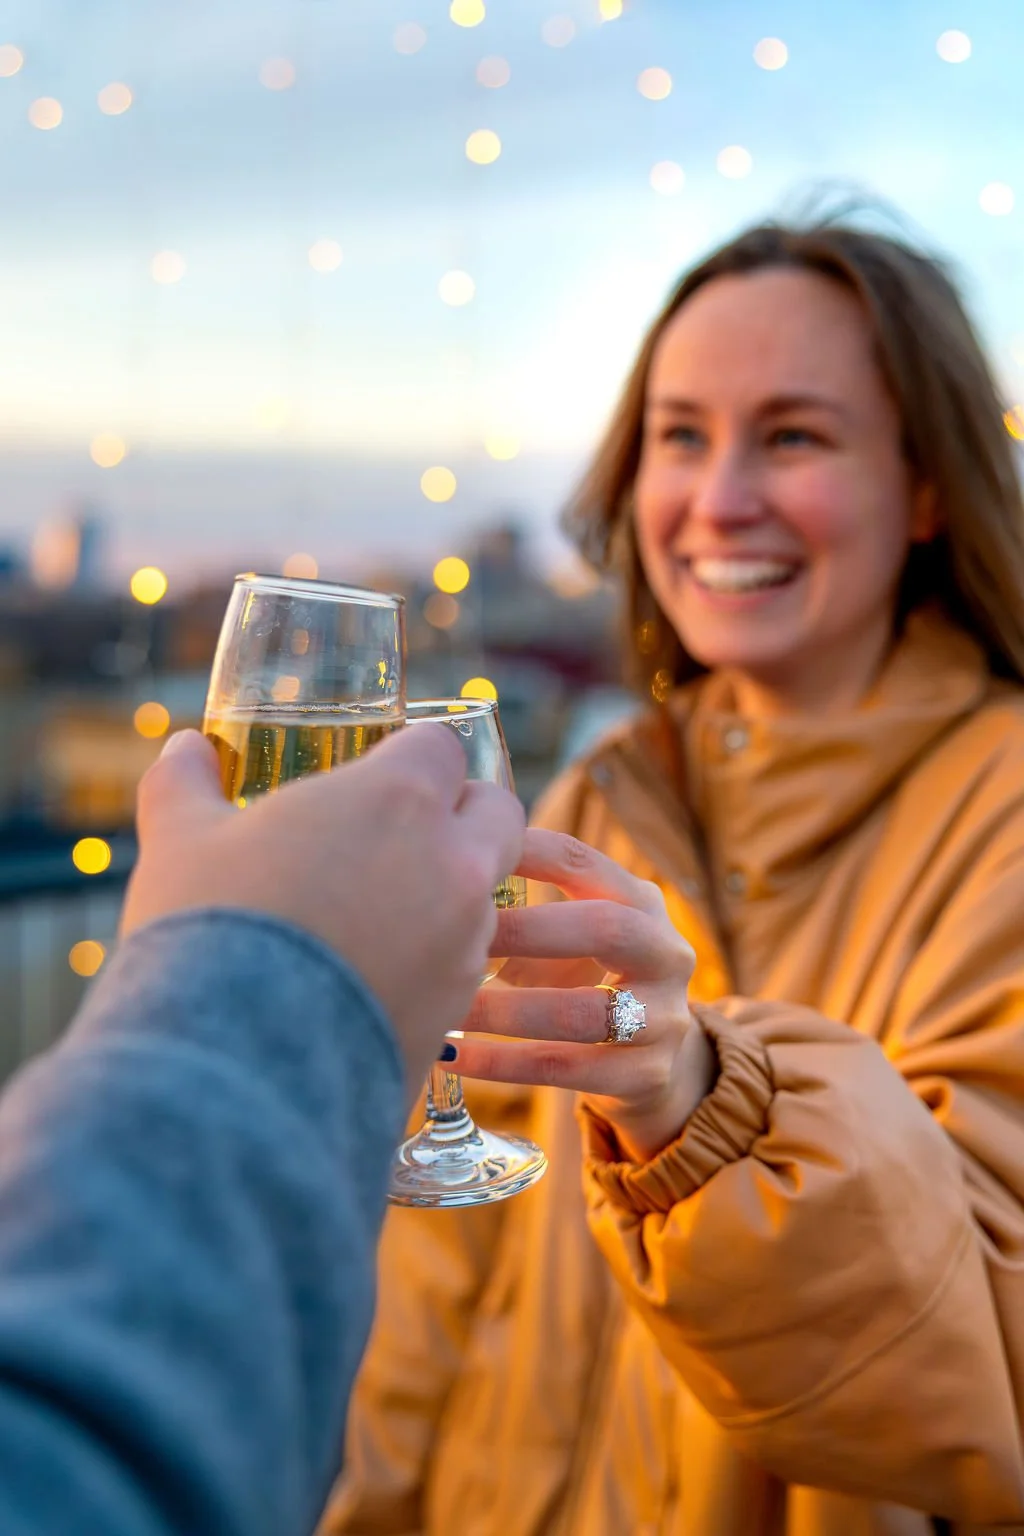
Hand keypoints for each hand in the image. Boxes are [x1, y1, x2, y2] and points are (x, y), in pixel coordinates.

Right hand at [121, 727, 525, 1094]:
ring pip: (486, 894)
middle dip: (463, 814)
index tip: (376, 775)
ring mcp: (464, 942)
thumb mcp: (179, 842)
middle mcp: (452, 863)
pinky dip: (432, 960)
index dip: (410, 757)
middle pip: (498, 813)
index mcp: (397, 801)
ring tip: (373, 915)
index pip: (441, 749)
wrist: (236, 1073)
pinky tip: (372, 976)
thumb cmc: (209, 934)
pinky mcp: (457, 1010)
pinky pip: (463, 965)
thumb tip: (184, 748)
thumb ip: (185, 782)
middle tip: (402, 835)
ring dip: (447, 892)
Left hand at [452, 829, 716, 1161]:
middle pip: (604, 928)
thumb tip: (444, 895)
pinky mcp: (646, 1075)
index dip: (526, 855)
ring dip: (505, 1010)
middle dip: (526, 932)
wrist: (651, 1061)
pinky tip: (453, 1054)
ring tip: (448, 1009)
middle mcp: (667, 953)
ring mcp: (664, 1018)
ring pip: (581, 1013)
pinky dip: (501, 1061)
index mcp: (642, 903)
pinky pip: (563, 1068)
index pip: (583, 862)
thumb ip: (530, 912)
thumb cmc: (588, 980)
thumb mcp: (576, 935)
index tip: (464, 857)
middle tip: (461, 939)